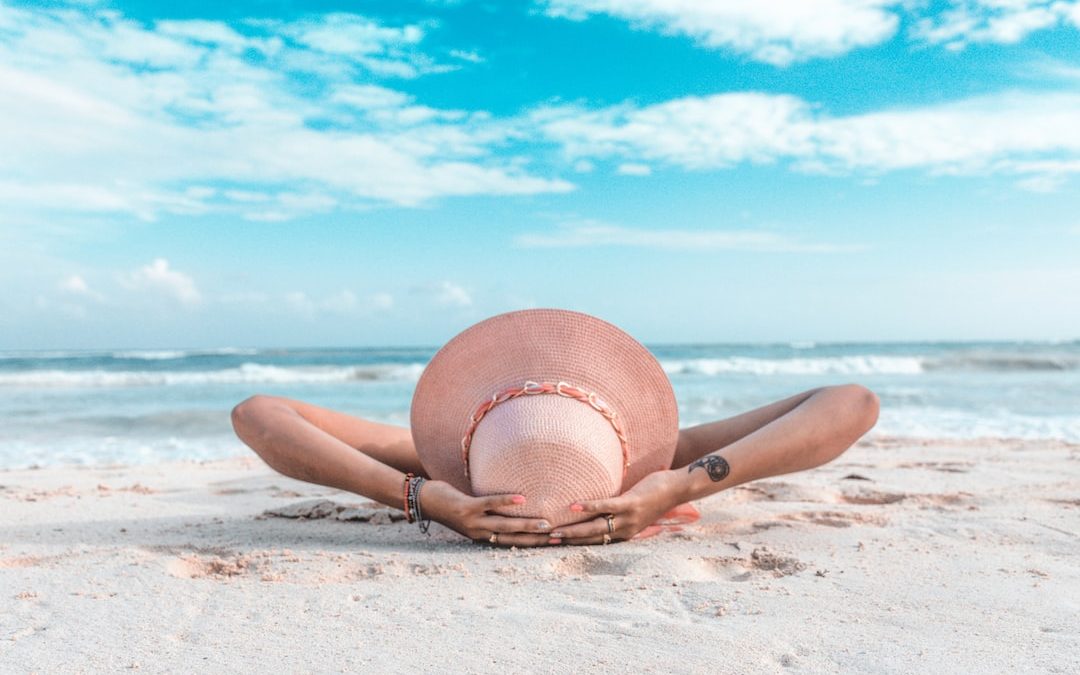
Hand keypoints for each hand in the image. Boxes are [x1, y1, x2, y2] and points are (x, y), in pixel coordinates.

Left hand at [419, 480, 556, 546]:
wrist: (422, 501)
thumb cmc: (451, 504)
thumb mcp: (473, 513)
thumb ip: (490, 513)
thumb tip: (513, 506)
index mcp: (483, 536)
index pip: (513, 543)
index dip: (534, 544)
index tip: (556, 542)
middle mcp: (479, 533)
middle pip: (512, 539)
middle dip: (535, 539)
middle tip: (558, 537)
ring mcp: (473, 521)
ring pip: (504, 526)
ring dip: (526, 526)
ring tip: (546, 524)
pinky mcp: (466, 508)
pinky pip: (489, 504)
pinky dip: (506, 501)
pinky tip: (521, 499)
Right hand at [549, 469, 683, 544]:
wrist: (678, 488)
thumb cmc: (654, 495)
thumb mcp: (632, 509)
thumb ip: (614, 510)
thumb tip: (596, 506)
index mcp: (623, 533)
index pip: (594, 542)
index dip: (573, 544)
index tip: (551, 545)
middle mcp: (624, 530)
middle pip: (590, 539)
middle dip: (567, 541)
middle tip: (544, 542)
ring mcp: (627, 518)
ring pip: (595, 527)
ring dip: (573, 529)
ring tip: (553, 529)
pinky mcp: (631, 503)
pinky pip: (607, 506)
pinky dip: (589, 507)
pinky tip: (574, 506)